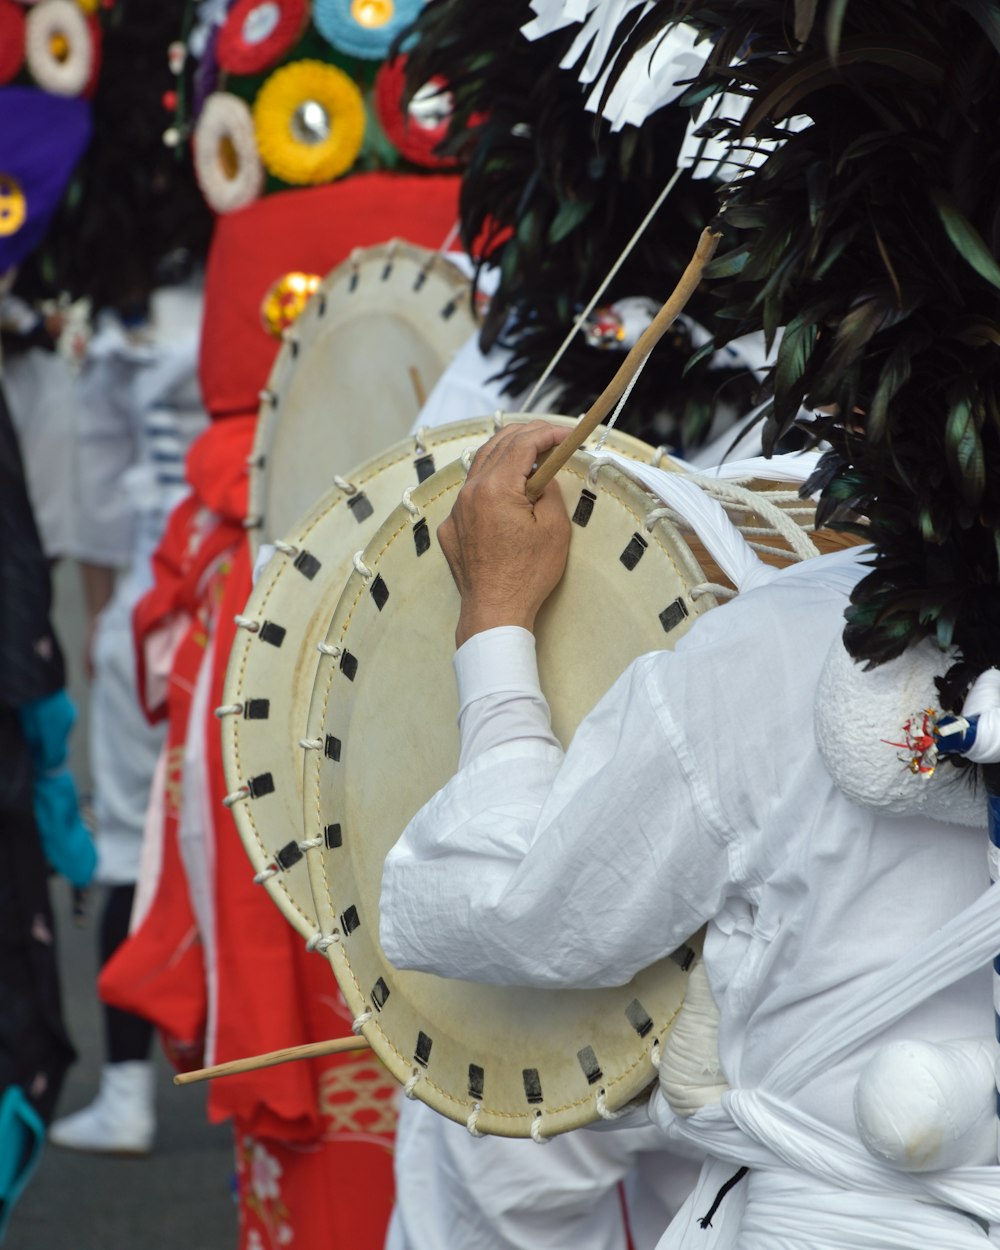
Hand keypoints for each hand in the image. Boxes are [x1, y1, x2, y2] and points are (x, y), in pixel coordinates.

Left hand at [438, 421, 571, 645]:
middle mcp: (469, 493)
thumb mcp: (554, 528)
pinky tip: (507, 492)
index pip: (522, 444)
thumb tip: (543, 475)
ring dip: (506, 455)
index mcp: (496, 489)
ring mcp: (456, 510)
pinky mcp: (452, 527)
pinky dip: (491, 482)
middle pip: (497, 446)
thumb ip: (550, 491)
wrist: (495, 611)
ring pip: (480, 466)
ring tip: (530, 456)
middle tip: (550, 437)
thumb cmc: (527, 575)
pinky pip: (470, 493)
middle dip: (526, 436)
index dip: (547, 433)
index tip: (565, 434)